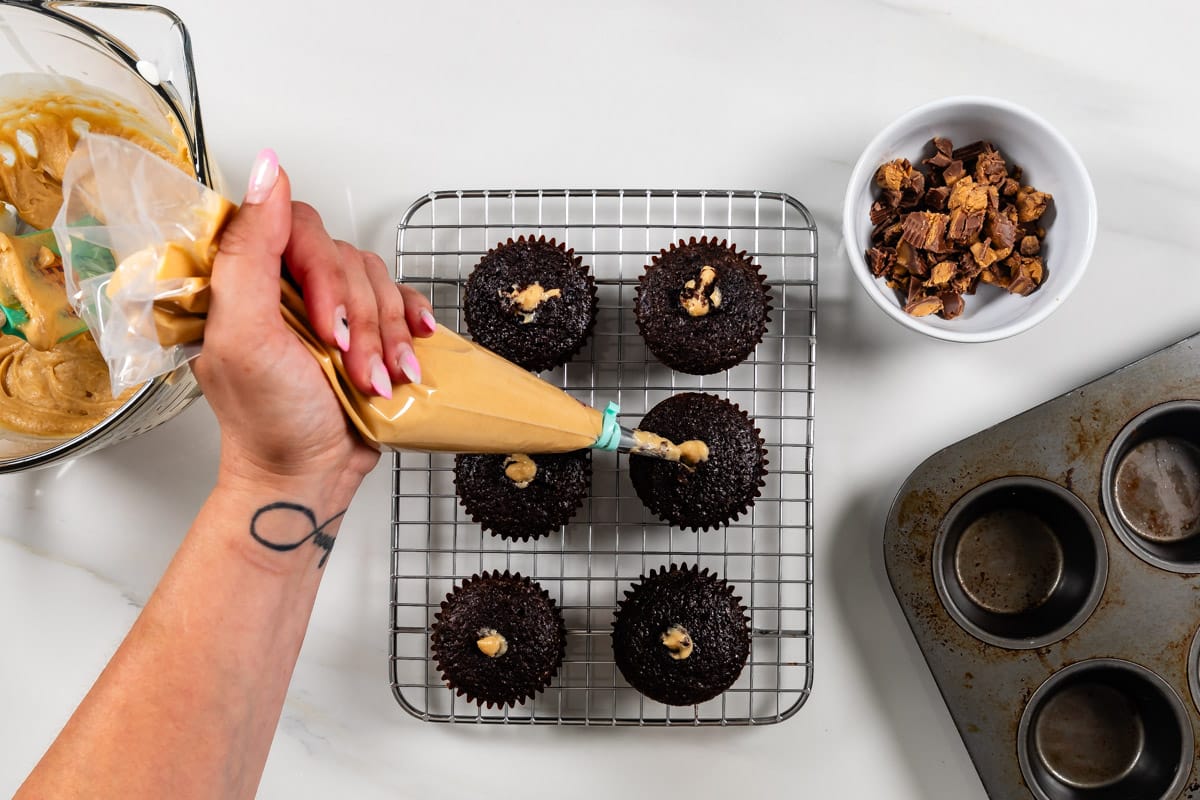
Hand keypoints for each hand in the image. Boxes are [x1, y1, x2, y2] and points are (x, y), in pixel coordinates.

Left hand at [193, 149, 435, 488]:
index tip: (321, 321)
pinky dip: (410, 327)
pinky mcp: (366, 328)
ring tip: (374, 378)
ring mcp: (329, 307)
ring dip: (384, 334)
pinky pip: (403, 299)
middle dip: (357, 316)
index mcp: (244, 279)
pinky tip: (409, 353)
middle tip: (345, 358)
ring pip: (377, 280)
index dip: (318, 269)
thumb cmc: (267, 420)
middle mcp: (286, 285)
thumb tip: (268, 172)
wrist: (308, 476)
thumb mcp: (244, 335)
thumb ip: (249, 250)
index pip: (290, 225)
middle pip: (343, 255)